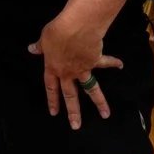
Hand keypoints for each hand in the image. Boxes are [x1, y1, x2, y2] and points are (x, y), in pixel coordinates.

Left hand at [28, 4, 120, 129]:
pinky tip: (120, 65)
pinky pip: (105, 62)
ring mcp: (83, 69)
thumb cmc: (57, 32)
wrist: (75, 28)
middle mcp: (69, 73)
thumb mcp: (44, 38)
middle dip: (73, 112)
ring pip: (91, 89)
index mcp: (54, 68)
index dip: (52, 100)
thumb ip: (40, 46)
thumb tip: (32, 48)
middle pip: (71, 96)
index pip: (52, 88)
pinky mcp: (95, 60)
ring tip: (105, 114)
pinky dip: (113, 62)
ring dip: (99, 102)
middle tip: (76, 126)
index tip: (54, 113)